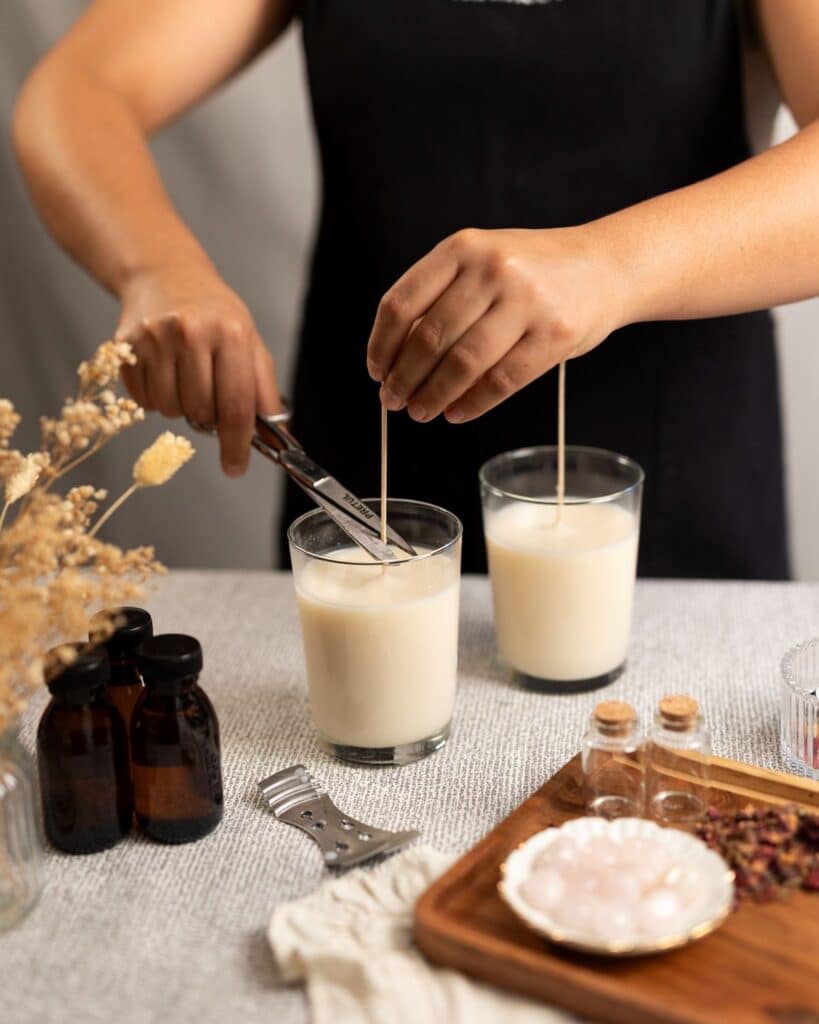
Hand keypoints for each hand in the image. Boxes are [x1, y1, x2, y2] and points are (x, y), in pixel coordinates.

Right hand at [116, 261, 280, 476]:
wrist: (167, 275)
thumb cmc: (216, 314)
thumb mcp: (251, 344)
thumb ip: (264, 392)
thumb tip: (277, 440)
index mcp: (231, 333)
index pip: (236, 406)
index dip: (237, 445)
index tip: (236, 467)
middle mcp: (191, 333)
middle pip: (201, 413)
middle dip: (209, 416)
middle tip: (210, 392)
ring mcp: (155, 338)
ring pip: (170, 411)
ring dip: (181, 407)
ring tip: (187, 378)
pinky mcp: (126, 345)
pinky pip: (143, 401)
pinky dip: (156, 398)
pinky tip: (164, 372)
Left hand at [366, 226, 626, 422]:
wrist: (606, 266)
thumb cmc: (534, 271)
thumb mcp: (482, 262)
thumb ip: (442, 296)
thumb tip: (395, 358)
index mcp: (463, 247)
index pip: (402, 303)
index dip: (381, 345)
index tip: (376, 370)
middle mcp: (493, 268)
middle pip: (428, 338)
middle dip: (403, 379)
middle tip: (392, 400)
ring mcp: (526, 301)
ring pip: (462, 364)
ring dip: (432, 396)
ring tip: (420, 411)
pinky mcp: (554, 335)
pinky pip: (501, 382)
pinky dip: (471, 404)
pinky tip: (456, 412)